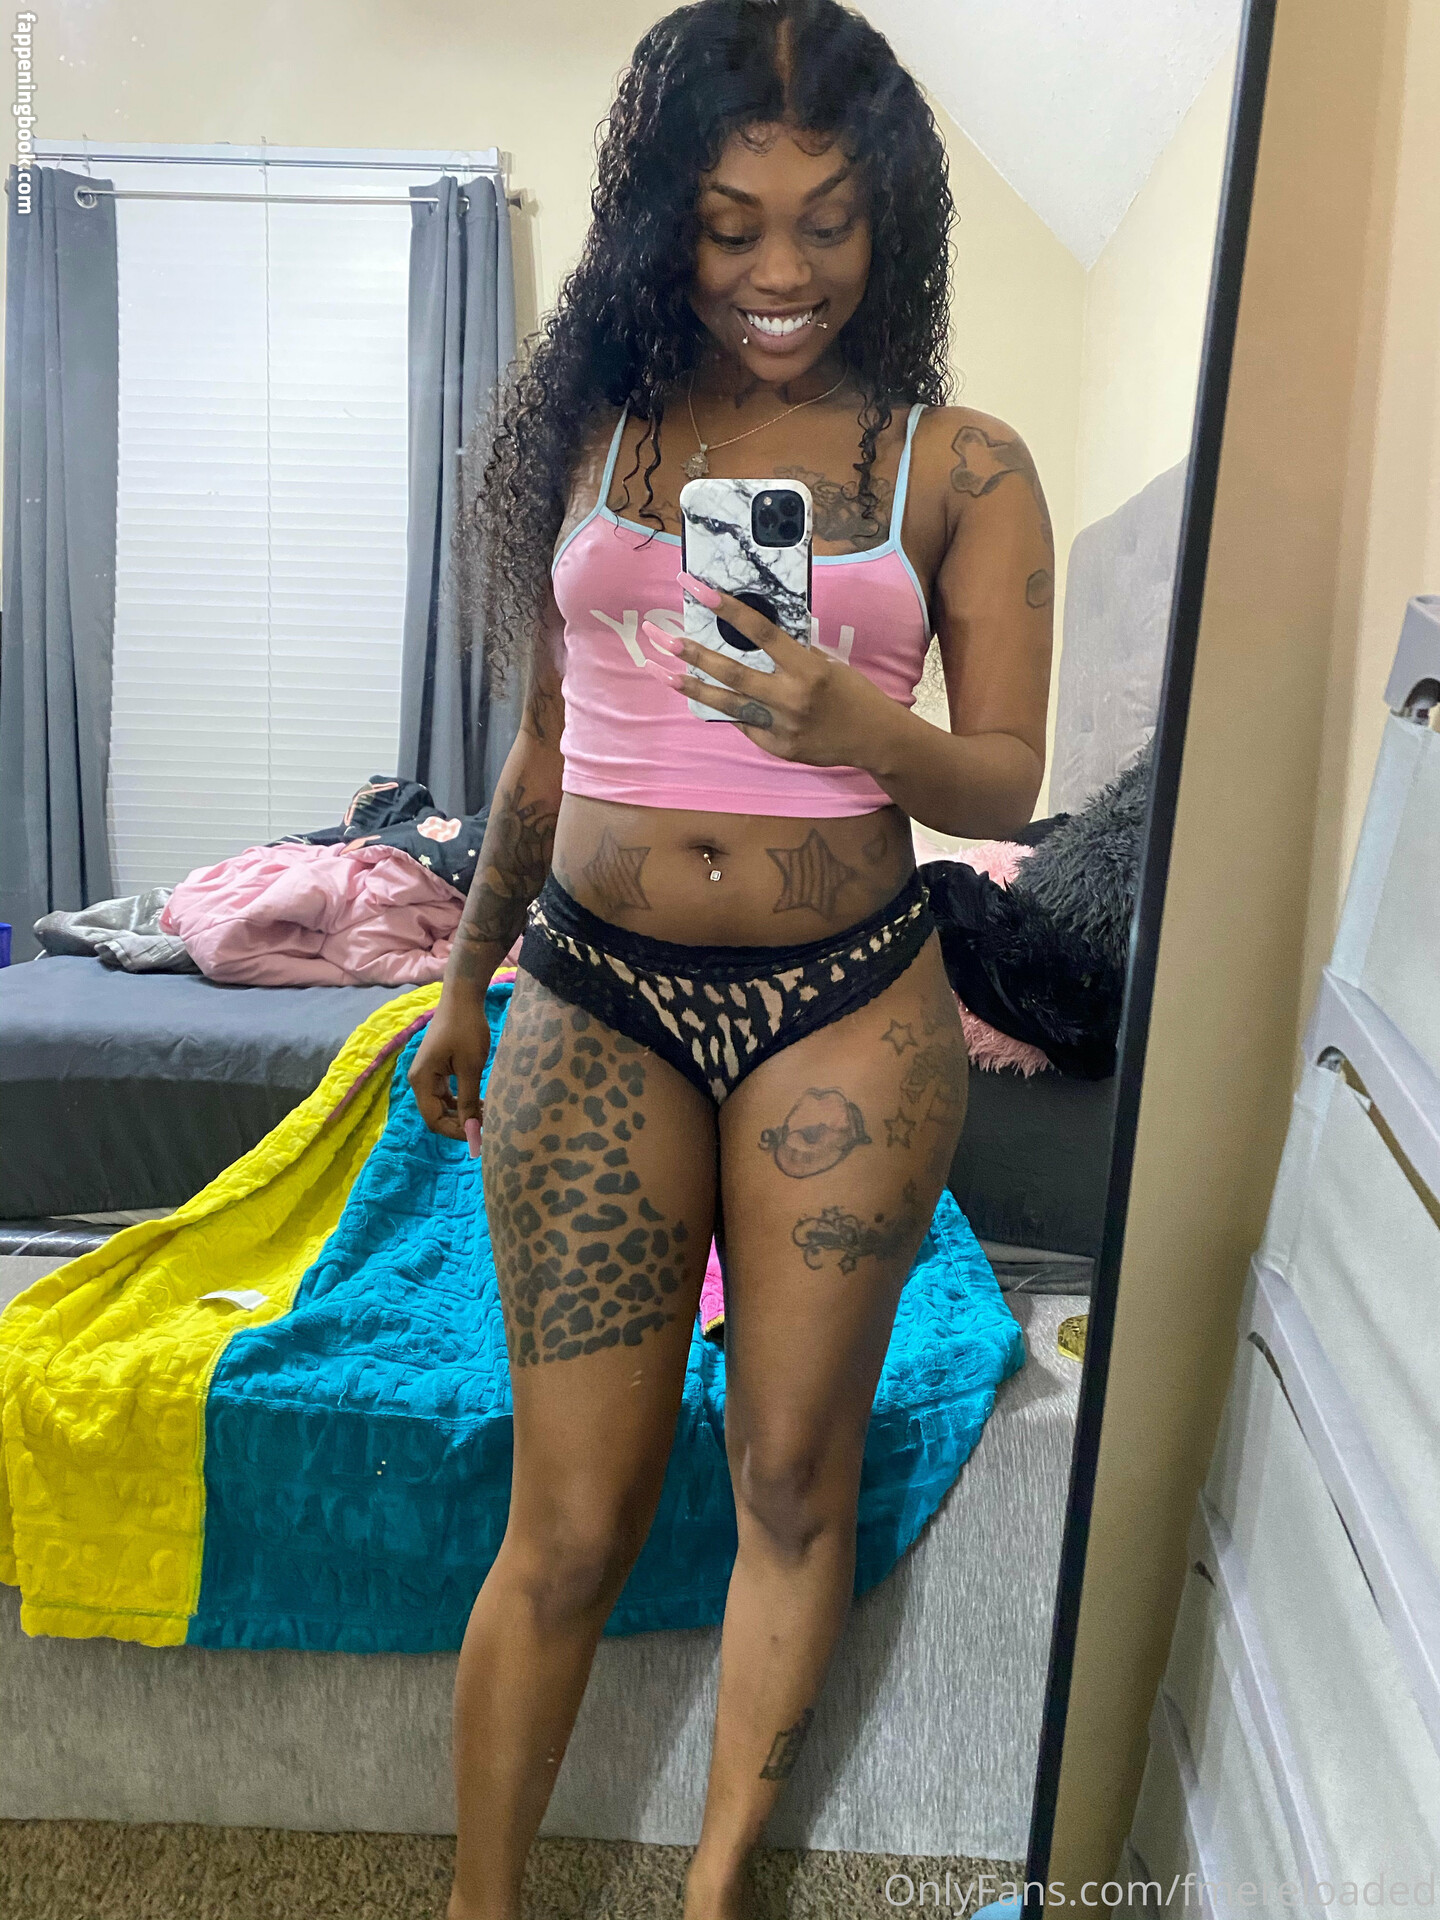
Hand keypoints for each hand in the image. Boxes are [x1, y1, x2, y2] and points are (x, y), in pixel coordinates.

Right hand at [407, 989, 490, 1152]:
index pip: (433, 1120)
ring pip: (442, 1105)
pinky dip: (462, 1101)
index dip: (456, 1132)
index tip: (479, 1135)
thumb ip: (468, 1100)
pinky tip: (480, 1101)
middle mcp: (419, 1080)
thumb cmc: (466, 1029)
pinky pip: (447, 1093)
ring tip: (486, 1115)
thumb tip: (472, 1130)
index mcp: (421, 1080)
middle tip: (486, 1126)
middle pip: (436, 1115)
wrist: (462, 997)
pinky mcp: (437, 1068)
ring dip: (462, 1113)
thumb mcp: (470, 1067)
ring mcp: (427, 1074)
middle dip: (460, 1123)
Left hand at [640, 571, 886, 767]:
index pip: (761, 633)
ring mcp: (782, 727)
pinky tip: (705, 697)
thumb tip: (752, 637)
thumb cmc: (852, 693)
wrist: (875, 738)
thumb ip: (791, 654)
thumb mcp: (828, 664)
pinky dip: (727, 710)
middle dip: (694, 654)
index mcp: (807, 669)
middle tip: (662, 638)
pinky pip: (745, 725)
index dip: (728, 609)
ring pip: (727, 705)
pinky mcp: (777, 748)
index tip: (699, 590)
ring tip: (662, 672)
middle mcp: (791, 698)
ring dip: (692, 687)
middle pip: (732, 673)